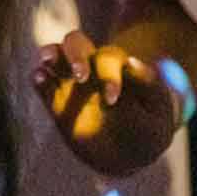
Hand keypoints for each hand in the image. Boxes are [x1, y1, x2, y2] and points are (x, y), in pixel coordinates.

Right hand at [33, 30, 180, 176]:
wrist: (129, 151)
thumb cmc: (149, 126)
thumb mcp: (158, 110)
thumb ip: (149, 86)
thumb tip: (131, 61)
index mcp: (117, 67)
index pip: (107, 59)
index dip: (108, 75)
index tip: (112, 99)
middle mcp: (90, 67)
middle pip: (76, 43)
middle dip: (76, 55)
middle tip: (81, 76)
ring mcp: (70, 82)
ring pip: (56, 55)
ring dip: (51, 54)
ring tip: (46, 61)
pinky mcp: (55, 100)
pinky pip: (42, 83)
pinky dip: (38, 78)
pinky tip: (38, 79)